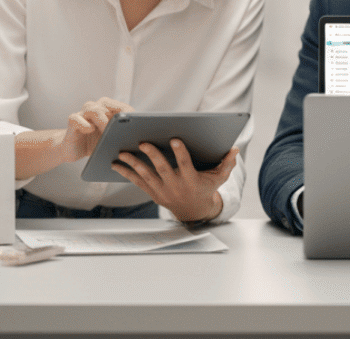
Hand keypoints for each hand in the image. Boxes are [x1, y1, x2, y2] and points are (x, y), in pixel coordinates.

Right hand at [57, 97, 131, 163]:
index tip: (136, 122)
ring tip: (106, 130)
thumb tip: (138, 141)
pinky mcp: (72, 122)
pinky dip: (84, 123)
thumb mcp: (111, 140)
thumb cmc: (95, 144)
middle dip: (114, 114)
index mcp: (107, 111)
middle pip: (105, 103)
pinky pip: (76, 119)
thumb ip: (122, 137)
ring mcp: (82, 114)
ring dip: (101, 119)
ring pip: (92, 109)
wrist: (73, 150)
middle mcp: (94, 109)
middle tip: (121, 127)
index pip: (120, 106)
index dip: (128, 113)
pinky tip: (90, 129)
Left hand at [114, 140, 238, 223]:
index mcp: (191, 180)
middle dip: (152, 156)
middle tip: (143, 142)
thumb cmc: (206, 188)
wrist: (194, 211)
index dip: (180, 152)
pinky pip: (137, 182)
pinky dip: (126, 173)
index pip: (185, 164)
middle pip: (162, 169)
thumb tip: (234, 149)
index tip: (174, 139)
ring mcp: (162, 190)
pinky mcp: (153, 193)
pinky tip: (116, 164)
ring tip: (122, 152)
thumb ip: (227, 163)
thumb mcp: (219, 178)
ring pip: (146, 176)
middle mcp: (175, 186)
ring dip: (133, 164)